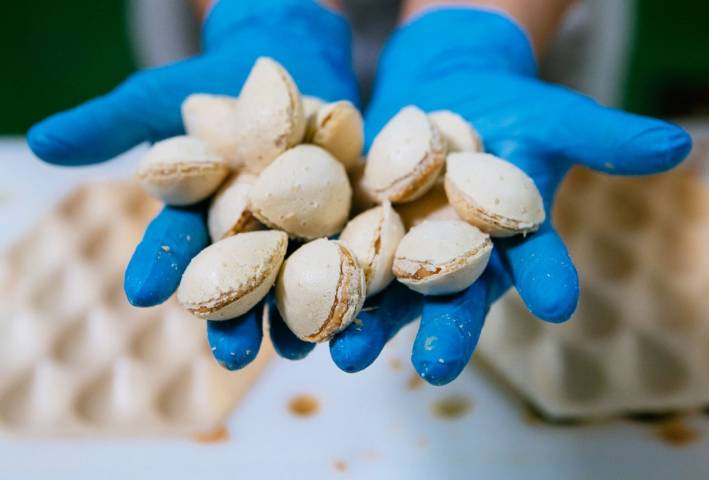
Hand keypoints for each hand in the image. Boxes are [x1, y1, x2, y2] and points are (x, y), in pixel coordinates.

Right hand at [28, 0, 358, 369]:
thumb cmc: (222, 81)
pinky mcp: (350, 222)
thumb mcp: (167, 94)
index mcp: (201, 212)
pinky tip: (361, 318)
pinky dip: (360, 286)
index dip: (160, 265)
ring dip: (301, 322)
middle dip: (234, 318)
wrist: (294, 65)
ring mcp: (301, 233)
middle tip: (231, 355)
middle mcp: (248, 235)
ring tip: (302, 352)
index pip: (176, 243)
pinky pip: (356, 257)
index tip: (141, 291)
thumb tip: (43, 140)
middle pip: (239, 282)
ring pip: (298, 285)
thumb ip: (116, 121)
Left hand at [327, 8, 691, 384]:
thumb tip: (681, 147)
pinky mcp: (357, 230)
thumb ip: (601, 136)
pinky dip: (313, 287)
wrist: (446, 92)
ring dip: (367, 324)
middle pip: (453, 293)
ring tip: (344, 356)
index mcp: (510, 235)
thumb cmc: (507, 107)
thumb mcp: (551, 115)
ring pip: (387, 293)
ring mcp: (405, 247)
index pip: (534, 260)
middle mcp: (458, 255)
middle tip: (434, 367)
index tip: (561, 305)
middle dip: (444, 328)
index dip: (549, 278)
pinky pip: (335, 262)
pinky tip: (291, 318)